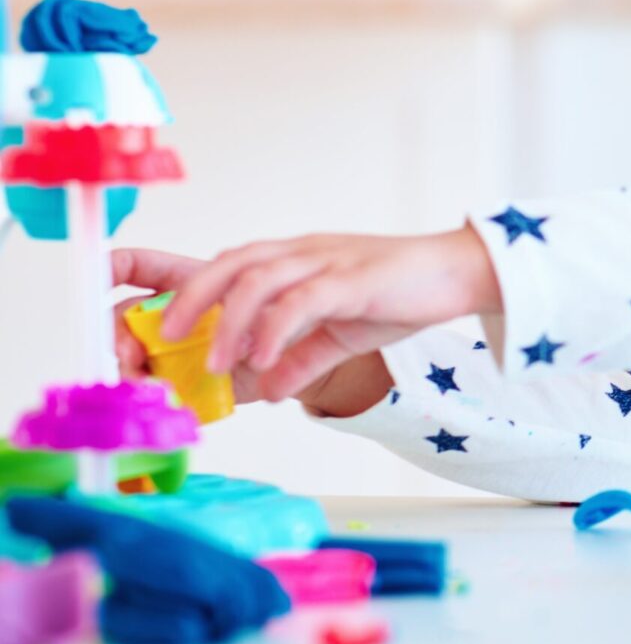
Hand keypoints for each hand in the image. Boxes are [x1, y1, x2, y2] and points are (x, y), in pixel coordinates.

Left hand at [112, 248, 403, 412]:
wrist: (462, 274)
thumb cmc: (404, 296)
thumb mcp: (342, 333)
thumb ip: (301, 358)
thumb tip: (268, 390)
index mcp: (297, 261)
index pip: (229, 263)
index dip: (185, 282)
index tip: (155, 317)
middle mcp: (304, 253)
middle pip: (230, 263)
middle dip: (190, 298)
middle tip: (166, 337)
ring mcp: (328, 261)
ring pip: (258, 278)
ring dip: (227, 320)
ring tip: (215, 361)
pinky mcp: (354, 279)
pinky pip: (302, 300)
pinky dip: (275, 329)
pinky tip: (264, 359)